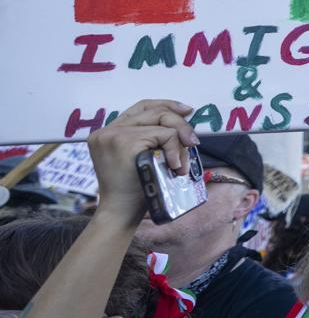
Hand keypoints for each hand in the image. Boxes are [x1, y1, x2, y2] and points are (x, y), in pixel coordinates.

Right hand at [89, 99, 196, 230]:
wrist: (122, 212)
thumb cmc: (136, 188)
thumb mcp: (142, 156)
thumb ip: (151, 137)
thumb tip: (184, 115)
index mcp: (108, 132)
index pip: (141, 107)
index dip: (166, 105)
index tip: (186, 111)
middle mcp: (107, 130)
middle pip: (153, 111)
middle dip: (180, 123)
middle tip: (193, 142)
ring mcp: (114, 134)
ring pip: (162, 121)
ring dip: (179, 142)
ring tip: (180, 163)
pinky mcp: (125, 141)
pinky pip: (164, 135)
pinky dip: (175, 149)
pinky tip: (174, 167)